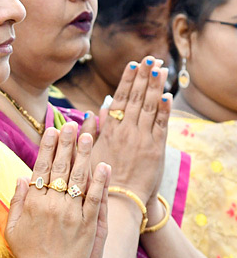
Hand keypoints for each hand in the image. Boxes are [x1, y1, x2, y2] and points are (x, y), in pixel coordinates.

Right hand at [5, 124, 108, 257]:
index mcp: (33, 203)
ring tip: (89, 136)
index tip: (53, 131)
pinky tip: (103, 165)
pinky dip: (100, 181)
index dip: (47, 148)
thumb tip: (22, 177)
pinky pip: (95, 198)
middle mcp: (51, 204)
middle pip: (60, 168)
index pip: (41, 168)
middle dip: (67, 144)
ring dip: (84, 155)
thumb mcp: (12, 227)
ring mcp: (70, 214)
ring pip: (79, 178)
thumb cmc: (27, 254)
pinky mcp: (88, 225)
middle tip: (73, 125)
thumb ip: (17, 201)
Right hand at [91, 57, 170, 204]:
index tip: (132, 65)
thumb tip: (95, 110)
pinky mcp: (156, 148)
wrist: (120, 199)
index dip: (127, 81)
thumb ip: (93, 129)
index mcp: (109, 130)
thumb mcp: (89, 152)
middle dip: (144, 77)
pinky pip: (162, 123)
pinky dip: (165, 108)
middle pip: (136, 98)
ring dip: (156, 86)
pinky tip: (168, 94)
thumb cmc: (101, 178)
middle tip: (150, 58)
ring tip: (160, 68)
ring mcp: (142, 138)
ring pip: (150, 106)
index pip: (119, 99)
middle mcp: (126, 130)